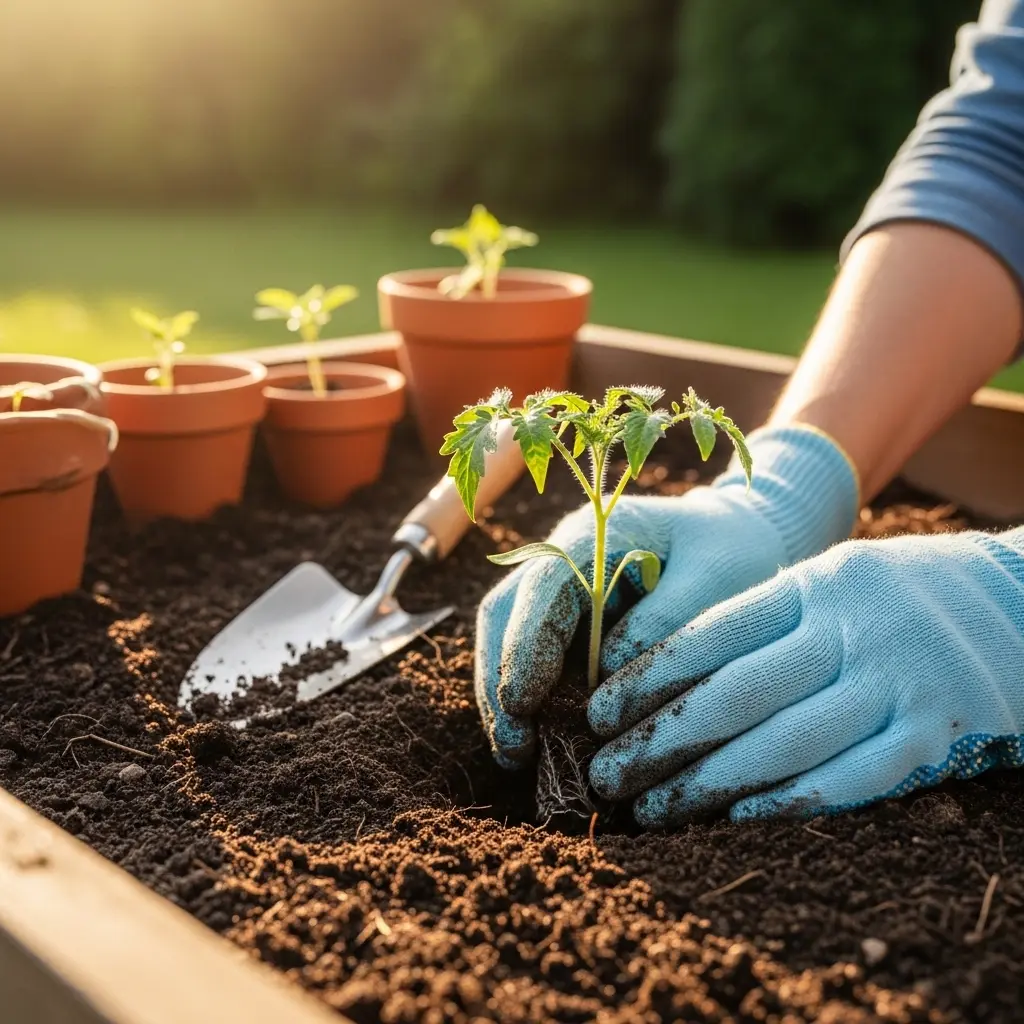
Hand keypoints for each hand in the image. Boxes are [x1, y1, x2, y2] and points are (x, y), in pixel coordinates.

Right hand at [475, 426, 858, 767]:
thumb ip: (664, 624)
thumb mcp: (715, 581)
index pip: (542, 589)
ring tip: (518, 757)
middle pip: (505, 616)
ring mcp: (559, 591)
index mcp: (593, 536)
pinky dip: (532, 703)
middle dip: (501, 683)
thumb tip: (605, 681)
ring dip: (506, 699)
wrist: (742, 538)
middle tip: (515, 748)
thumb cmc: (732, 554)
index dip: (525, 647)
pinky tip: (540, 746)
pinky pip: (533, 660)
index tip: (524, 706)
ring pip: (507, 640)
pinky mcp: (567, 623)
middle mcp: (561, 560)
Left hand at [588, 528, 1023, 823]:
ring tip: (651, 809)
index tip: (596, 715)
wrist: (1015, 597)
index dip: (647, 679)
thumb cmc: (896, 593)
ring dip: (709, 783)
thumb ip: (765, 620)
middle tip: (604, 775)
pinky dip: (792, 801)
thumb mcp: (830, 580)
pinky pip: (855, 777)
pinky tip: (737, 821)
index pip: (712, 635)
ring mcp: (895, 682)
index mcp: (813, 585)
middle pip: (737, 694)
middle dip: (660, 740)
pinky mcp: (936, 731)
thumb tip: (666, 672)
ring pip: (785, 742)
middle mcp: (849, 629)